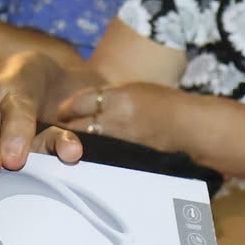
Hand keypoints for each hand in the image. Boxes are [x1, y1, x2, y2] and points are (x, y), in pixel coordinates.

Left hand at [50, 81, 177, 149]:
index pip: (80, 102)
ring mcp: (119, 140)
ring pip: (87, 142)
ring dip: (74, 143)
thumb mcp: (135, 89)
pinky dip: (91, 153)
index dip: (66, 108)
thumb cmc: (164, 103)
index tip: (60, 112)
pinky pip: (100, 154)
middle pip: (78, 125)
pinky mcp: (124, 156)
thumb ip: (109, 95)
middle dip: (65, 128)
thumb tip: (85, 103)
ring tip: (66, 144)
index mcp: (118, 97)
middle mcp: (115, 119)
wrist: (188, 126)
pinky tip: (85, 155)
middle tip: (55, 130)